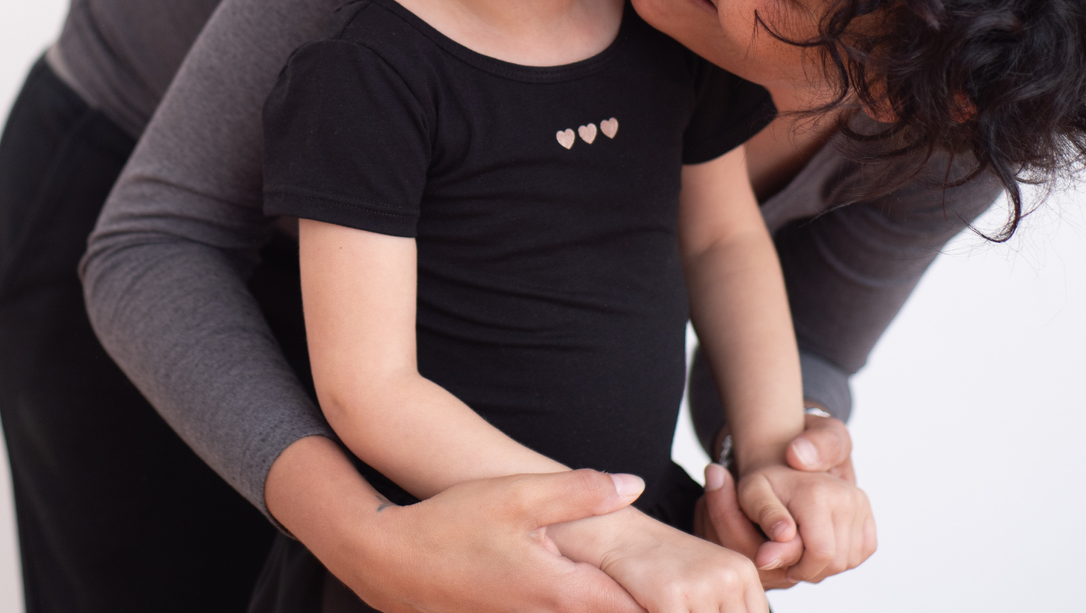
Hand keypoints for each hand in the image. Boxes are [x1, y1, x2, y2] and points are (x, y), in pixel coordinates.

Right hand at [269, 435, 649, 612]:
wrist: (388, 561)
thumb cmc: (450, 524)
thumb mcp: (516, 494)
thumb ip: (580, 491)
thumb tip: (634, 485)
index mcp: (566, 592)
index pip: (642, 612)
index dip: (675, 606)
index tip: (697, 593)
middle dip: (653, 607)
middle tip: (684, 594)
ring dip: (617, 606)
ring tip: (651, 594)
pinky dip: (586, 607)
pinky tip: (591, 590)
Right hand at [552, 504, 766, 612]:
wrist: (616, 533)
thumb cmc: (658, 562)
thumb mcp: (705, 580)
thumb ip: (725, 607)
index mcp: (743, 572)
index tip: (701, 612)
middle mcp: (730, 576)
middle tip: (684, 610)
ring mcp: (702, 585)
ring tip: (666, 606)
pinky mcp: (671, 596)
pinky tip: (651, 608)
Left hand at [694, 414, 862, 588]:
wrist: (780, 460)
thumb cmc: (763, 482)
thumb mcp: (752, 495)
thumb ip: (766, 519)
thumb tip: (781, 539)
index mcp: (817, 494)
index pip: (821, 555)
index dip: (800, 569)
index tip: (779, 562)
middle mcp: (846, 496)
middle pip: (837, 561)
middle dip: (811, 570)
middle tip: (789, 559)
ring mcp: (859, 501)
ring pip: (851, 559)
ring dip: (826, 565)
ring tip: (801, 551)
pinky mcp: (866, 509)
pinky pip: (864, 549)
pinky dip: (844, 556)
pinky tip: (820, 545)